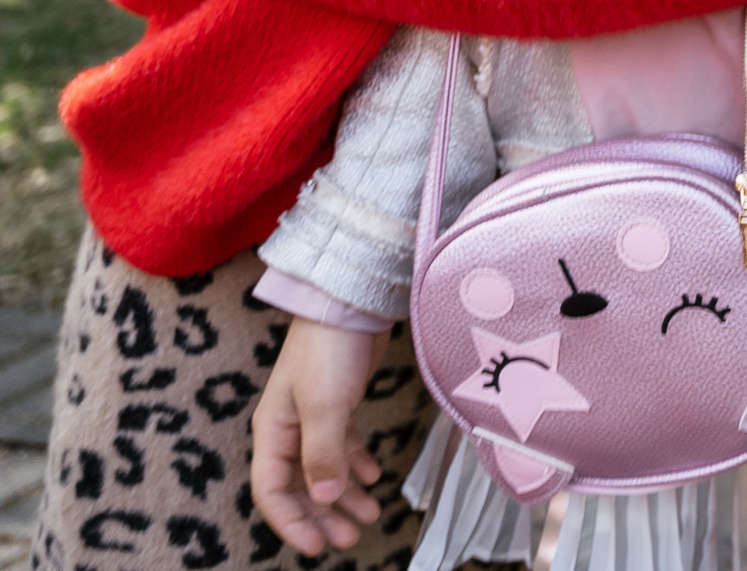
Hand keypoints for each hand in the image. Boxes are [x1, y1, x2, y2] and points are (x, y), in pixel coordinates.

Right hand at [251, 320, 385, 555]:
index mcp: (272, 432)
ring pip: (324, 469)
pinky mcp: (338, 403)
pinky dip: (356, 463)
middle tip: (349, 539)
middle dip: (323, 516)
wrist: (349, 300)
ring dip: (344, 496)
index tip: (315, 547)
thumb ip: (323, 454)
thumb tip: (326, 497)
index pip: (271, 491)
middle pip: (300, 486)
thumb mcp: (324, 406)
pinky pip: (342, 445)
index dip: (291, 522)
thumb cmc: (328, 349)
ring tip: (369, 515)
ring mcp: (313, 416)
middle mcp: (288, 429)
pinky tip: (374, 476)